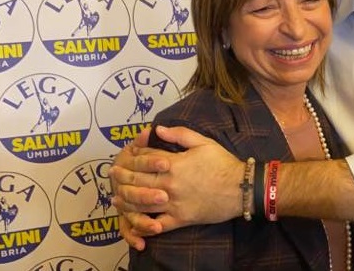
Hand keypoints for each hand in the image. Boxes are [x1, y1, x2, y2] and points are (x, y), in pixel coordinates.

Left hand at [110, 126, 244, 236]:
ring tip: (116, 196)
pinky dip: (143, 225)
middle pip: (138, 180)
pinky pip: (157, 225)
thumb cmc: (223, 163)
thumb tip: (157, 129)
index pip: (145, 159)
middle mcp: (170, 184)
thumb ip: (179, 134)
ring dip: (126, 199)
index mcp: (174, 164)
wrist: (241, 189)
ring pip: (142, 203)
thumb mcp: (203, 142)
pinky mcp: (180, 219)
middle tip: (112, 173)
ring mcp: (173, 203)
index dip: (133, 156)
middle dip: (122, 176)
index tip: (126, 154)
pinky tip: (134, 222)